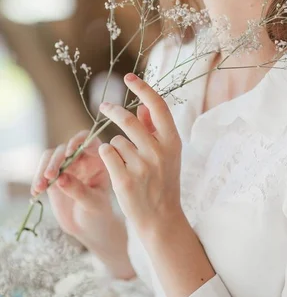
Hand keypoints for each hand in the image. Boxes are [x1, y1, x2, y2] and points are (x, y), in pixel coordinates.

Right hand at [30, 130, 113, 242]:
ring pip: (51, 157)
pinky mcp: (53, 177)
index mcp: (98, 160)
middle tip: (49, 176)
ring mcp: (66, 167)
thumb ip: (78, 190)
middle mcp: (82, 160)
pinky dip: (37, 180)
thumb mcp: (93, 204)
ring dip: (43, 170)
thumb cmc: (98, 213)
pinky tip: (35, 192)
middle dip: (56, 161)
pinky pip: (42, 171)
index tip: (69, 153)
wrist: (89, 228)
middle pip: (65, 149)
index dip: (78, 142)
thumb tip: (60, 178)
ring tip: (40, 187)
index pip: (89, 141)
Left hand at [98, 73, 182, 238]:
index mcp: (173, 141)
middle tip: (103, 107)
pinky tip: (116, 168)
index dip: (142, 88)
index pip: (157, 106)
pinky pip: (107, 154)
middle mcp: (159, 152)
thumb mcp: (167, 154)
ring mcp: (142, 167)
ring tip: (125, 163)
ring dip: (114, 147)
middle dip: (113, 111)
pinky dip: (107, 157)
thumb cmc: (164, 182)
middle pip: (128, 120)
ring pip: (115, 141)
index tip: (129, 77)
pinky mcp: (125, 180)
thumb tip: (142, 107)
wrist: (161, 219)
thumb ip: (155, 129)